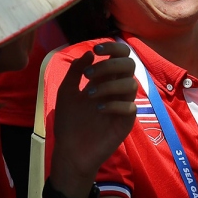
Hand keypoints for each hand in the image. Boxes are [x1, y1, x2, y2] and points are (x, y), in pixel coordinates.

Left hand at [50, 43, 136, 197]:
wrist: (70, 150)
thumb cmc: (69, 121)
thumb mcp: (66, 92)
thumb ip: (75, 71)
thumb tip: (90, 53)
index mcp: (105, 79)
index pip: (119, 55)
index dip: (112, 47)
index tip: (96, 48)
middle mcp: (117, 89)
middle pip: (129, 65)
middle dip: (109, 64)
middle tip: (88, 75)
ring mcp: (123, 104)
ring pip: (132, 84)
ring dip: (109, 84)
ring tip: (89, 94)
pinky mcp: (126, 122)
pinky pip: (130, 107)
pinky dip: (114, 104)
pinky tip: (98, 108)